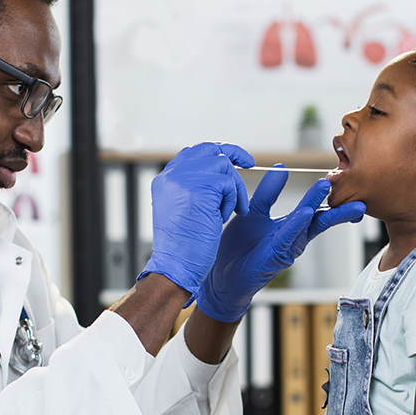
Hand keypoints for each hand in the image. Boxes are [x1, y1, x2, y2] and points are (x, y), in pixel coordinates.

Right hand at [138, 142, 253, 303]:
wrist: (176, 265)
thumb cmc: (182, 246)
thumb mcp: (180, 209)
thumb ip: (191, 187)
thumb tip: (215, 169)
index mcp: (165, 178)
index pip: (194, 152)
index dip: (216, 152)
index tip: (235, 161)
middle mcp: (173, 173)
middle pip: (210, 149)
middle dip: (234, 154)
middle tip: (250, 163)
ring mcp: (186, 177)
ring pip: (224, 166)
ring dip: (233, 190)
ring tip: (226, 212)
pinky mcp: (202, 186)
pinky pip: (229, 184)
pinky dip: (232, 201)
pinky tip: (221, 218)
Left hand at [196, 169, 364, 321]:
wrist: (222, 275)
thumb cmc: (239, 247)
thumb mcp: (254, 211)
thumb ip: (268, 192)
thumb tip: (282, 167)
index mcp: (290, 226)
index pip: (314, 209)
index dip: (327, 197)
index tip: (341, 183)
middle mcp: (293, 237)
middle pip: (320, 218)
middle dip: (337, 207)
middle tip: (354, 194)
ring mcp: (286, 247)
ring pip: (307, 224)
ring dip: (317, 206)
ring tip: (325, 187)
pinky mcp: (275, 255)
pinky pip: (288, 237)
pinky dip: (297, 224)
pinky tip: (305, 212)